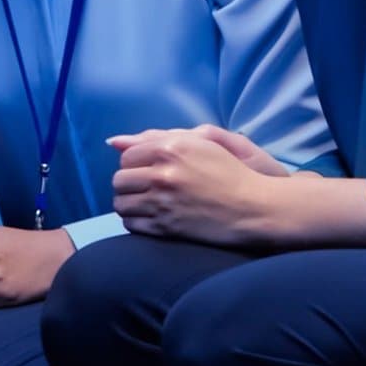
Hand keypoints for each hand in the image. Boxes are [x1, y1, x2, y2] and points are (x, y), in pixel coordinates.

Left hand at [109, 128, 286, 244]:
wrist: (252, 207)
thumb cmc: (228, 171)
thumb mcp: (198, 143)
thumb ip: (156, 138)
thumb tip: (112, 142)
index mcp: (170, 149)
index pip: (127, 156)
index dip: (134, 164)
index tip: (147, 170)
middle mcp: (162, 175)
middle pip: (119, 180)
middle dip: (128, 184)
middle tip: (144, 187)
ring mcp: (163, 203)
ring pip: (121, 204)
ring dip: (129, 203)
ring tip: (145, 203)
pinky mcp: (165, 227)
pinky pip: (131, 224)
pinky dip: (136, 221)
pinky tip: (150, 217)